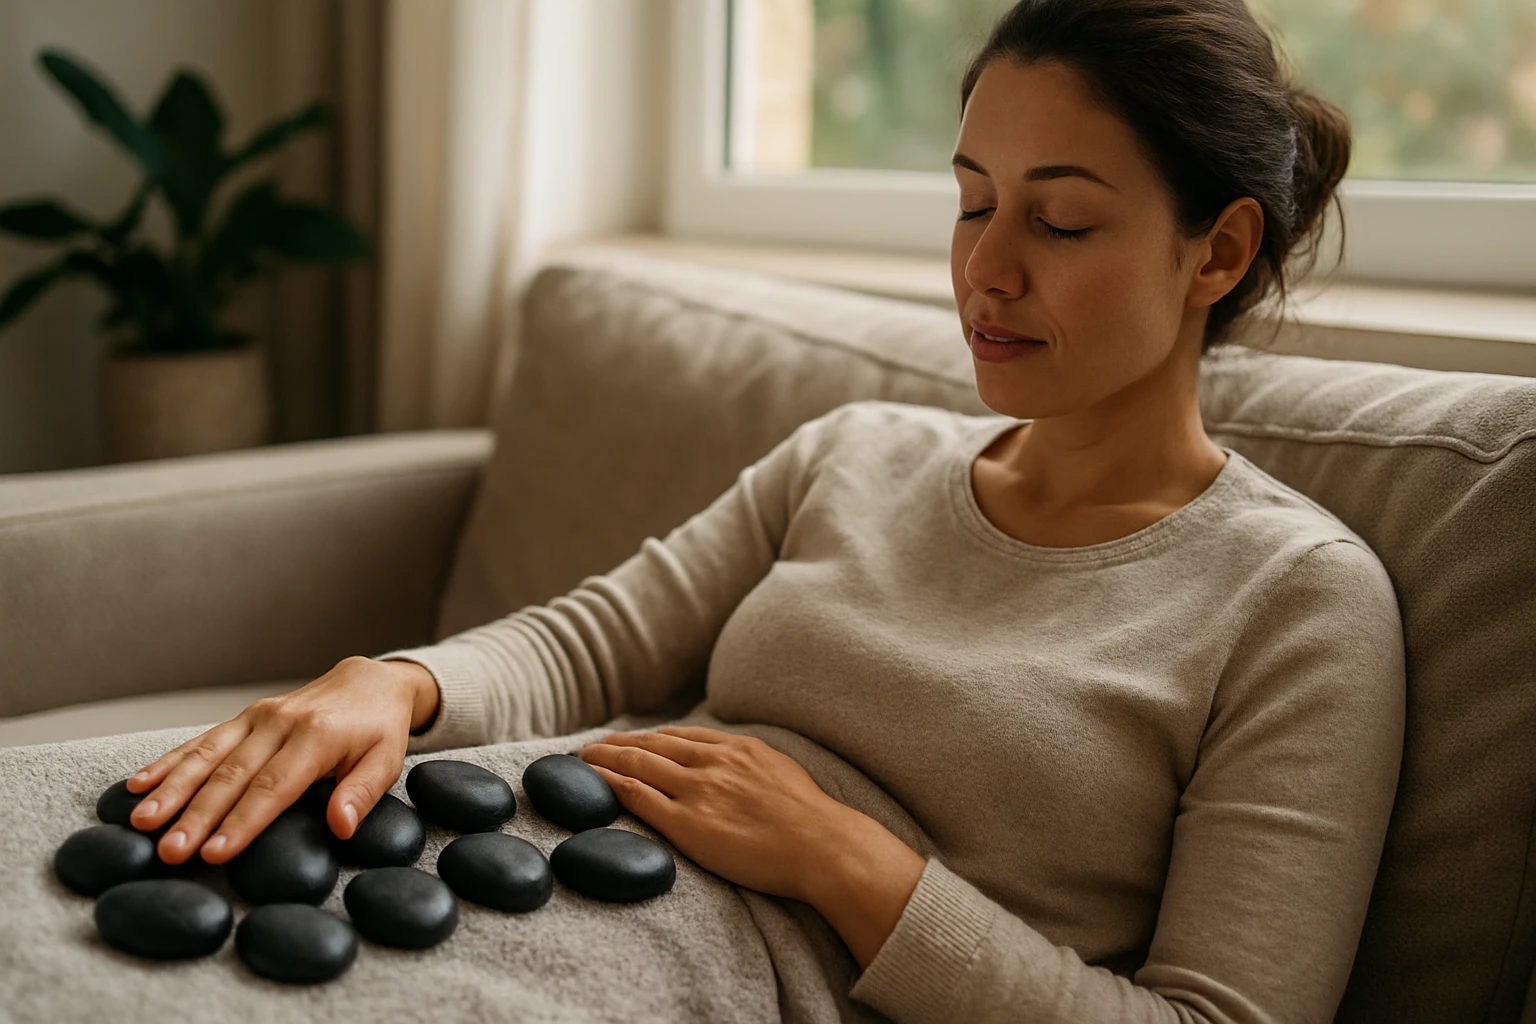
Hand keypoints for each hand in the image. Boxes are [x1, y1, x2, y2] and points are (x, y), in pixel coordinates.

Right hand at [122, 656, 439, 865]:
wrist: (370, 682)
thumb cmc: (379, 730)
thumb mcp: (387, 760)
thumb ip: (362, 792)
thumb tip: (340, 826)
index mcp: (317, 737)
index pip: (272, 787)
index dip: (241, 822)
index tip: (213, 854)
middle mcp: (281, 724)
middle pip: (231, 776)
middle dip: (196, 816)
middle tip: (167, 851)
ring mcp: (257, 718)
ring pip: (207, 756)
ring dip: (172, 789)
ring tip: (142, 821)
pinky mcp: (244, 717)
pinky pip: (202, 741)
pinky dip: (169, 762)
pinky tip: (139, 784)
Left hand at [577, 725, 862, 903]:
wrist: (824, 846)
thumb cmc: (810, 819)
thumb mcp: (780, 770)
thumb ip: (749, 762)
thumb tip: (735, 761)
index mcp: (736, 748)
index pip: (677, 735)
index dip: (646, 738)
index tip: (628, 741)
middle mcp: (713, 762)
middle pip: (650, 745)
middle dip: (615, 744)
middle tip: (588, 749)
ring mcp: (699, 791)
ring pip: (637, 764)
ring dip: (602, 759)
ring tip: (579, 763)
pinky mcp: (690, 824)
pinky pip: (639, 797)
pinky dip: (610, 785)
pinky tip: (592, 783)